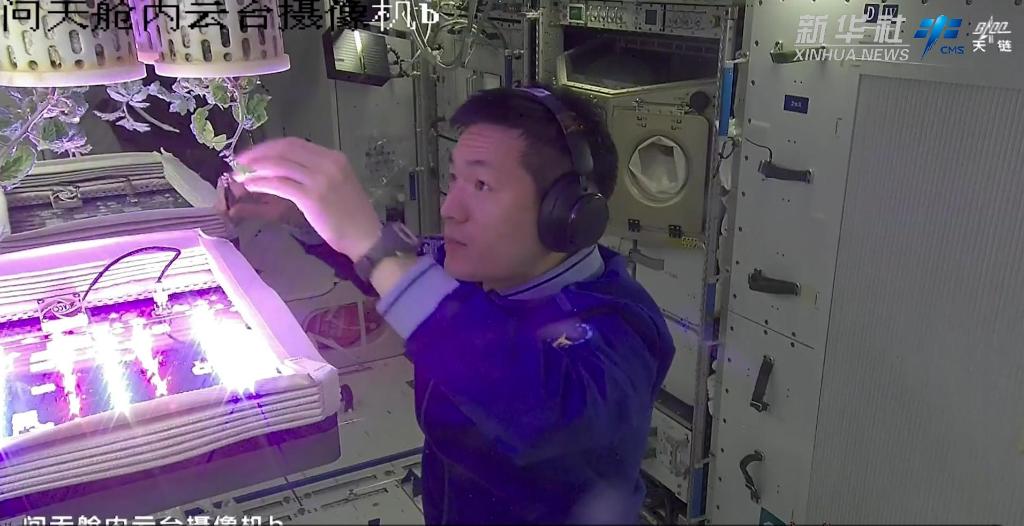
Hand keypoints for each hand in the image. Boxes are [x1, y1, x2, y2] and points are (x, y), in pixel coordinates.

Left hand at [232, 138, 381, 259]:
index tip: (253, 153)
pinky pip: (280, 184)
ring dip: (256, 168)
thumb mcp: (336, 186)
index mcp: (334, 157)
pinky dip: (261, 182)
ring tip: (241, 174)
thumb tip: (279, 172)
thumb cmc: (351, 217)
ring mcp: (320, 178)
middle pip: (284, 149)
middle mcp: (328, 163)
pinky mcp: (312, 196)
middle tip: (240, 161)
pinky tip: (251, 186)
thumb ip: (313, 175)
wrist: (366, 237)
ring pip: (280, 164)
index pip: (295, 143)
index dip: (270, 146)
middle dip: (258, 153)